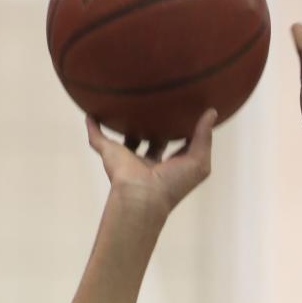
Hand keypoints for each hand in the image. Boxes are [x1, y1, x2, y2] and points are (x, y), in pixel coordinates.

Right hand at [85, 109, 216, 218]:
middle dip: (154, 127)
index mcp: (167, 166)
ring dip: (124, 125)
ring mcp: (126, 158)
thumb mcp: (198, 162)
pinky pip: (97, 137)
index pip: (176, 147)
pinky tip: (90, 113)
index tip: (186, 113)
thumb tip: (211, 112)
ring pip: (125, 138)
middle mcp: (146, 161)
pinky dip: (92, 127)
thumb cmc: (172, 185)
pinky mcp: (110, 153)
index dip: (181, 132)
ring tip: (125, 105)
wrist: (142, 197)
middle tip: (159, 106)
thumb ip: (204, 137)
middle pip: (150, 141)